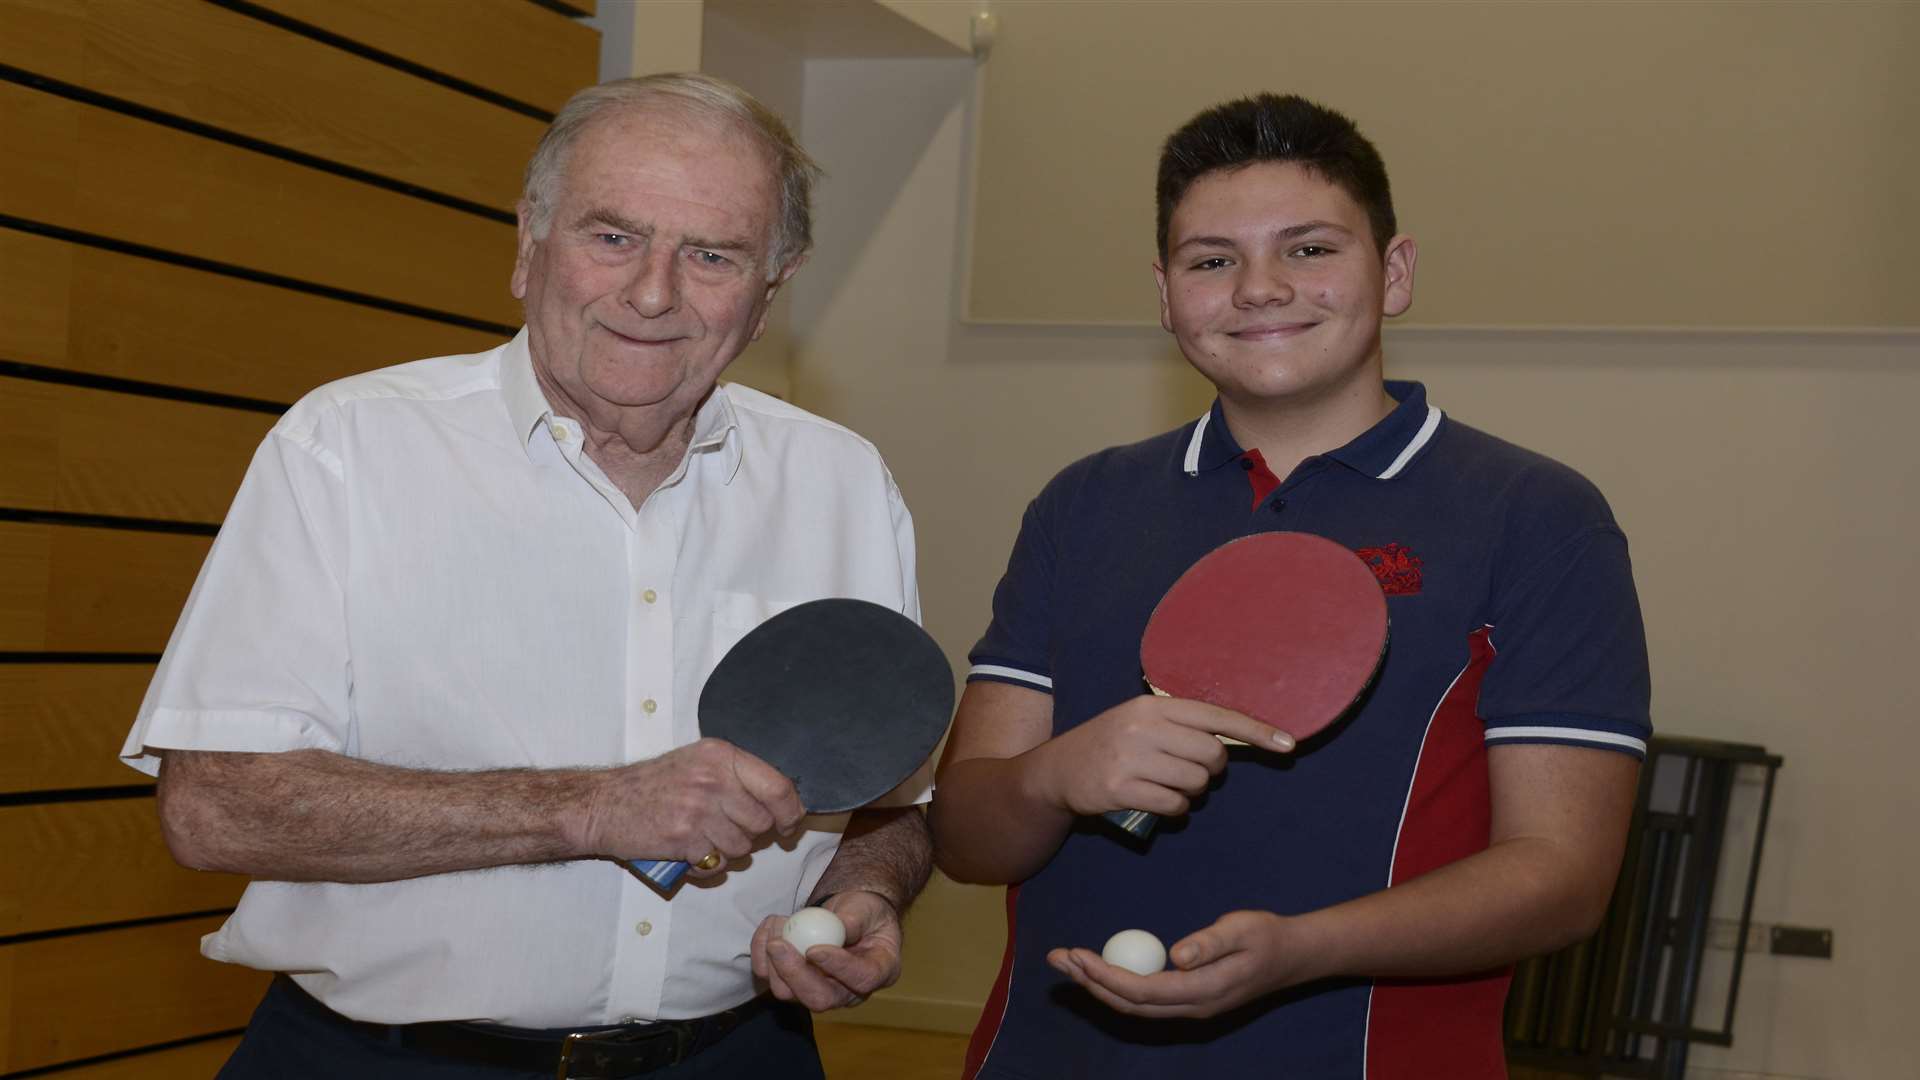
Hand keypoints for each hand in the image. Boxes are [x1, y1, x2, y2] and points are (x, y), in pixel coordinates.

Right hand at [573, 739, 804, 873]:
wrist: (604, 804)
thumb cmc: (651, 785)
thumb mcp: (696, 762)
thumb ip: (736, 777)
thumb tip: (784, 802)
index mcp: (721, 755)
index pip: (778, 787)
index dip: (790, 812)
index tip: (788, 824)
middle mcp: (713, 779)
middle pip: (762, 822)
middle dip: (750, 834)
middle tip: (724, 830)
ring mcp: (699, 809)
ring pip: (742, 847)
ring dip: (726, 851)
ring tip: (702, 838)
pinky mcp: (684, 839)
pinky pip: (717, 863)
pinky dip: (707, 865)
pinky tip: (689, 852)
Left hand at [751, 891, 902, 1011]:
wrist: (850, 916)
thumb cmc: (865, 913)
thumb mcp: (868, 908)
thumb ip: (855, 919)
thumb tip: (837, 930)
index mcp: (879, 971)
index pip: (861, 979)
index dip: (838, 967)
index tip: (814, 949)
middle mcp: (848, 990)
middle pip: (820, 998)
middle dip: (794, 974)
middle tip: (778, 946)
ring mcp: (819, 990)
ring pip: (790, 993)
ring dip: (774, 961)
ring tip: (777, 926)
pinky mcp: (794, 983)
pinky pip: (771, 978)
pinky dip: (761, 952)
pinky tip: (770, 926)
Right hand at [1026, 696, 1292, 818]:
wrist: (1055, 772)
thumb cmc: (1107, 745)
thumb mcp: (1137, 721)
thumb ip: (1179, 726)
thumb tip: (1230, 743)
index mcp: (1151, 705)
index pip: (1215, 715)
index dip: (1256, 730)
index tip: (1288, 744)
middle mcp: (1142, 727)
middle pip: (1211, 755)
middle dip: (1211, 771)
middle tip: (1192, 773)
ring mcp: (1130, 758)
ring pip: (1195, 783)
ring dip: (1192, 793)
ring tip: (1168, 787)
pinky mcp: (1121, 789)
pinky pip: (1175, 805)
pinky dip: (1177, 810)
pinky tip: (1159, 804)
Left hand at [1047, 910, 1310, 1018]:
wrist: (1293, 957)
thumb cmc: (1266, 936)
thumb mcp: (1243, 929)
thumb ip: (1211, 942)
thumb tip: (1177, 955)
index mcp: (1204, 991)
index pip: (1144, 991)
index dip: (1107, 976)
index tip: (1079, 954)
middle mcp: (1193, 1007)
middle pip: (1130, 1004)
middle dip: (1090, 983)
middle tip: (1057, 959)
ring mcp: (1191, 1008)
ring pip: (1135, 1006)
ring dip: (1098, 985)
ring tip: (1067, 964)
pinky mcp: (1188, 1001)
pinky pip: (1145, 1001)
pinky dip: (1116, 986)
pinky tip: (1098, 970)